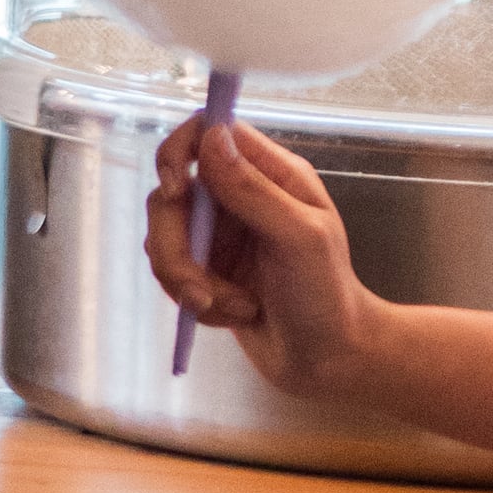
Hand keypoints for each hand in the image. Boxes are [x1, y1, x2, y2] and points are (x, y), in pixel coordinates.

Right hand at [146, 105, 382, 405]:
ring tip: (230, 308)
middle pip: (170, 194)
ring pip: (163, 239)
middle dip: (176, 248)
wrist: (329, 360)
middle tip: (199, 290)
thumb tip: (211, 137)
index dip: (178, 152)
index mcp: (271, 174)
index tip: (175, 191)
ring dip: (189, 282)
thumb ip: (253, 189)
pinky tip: (236, 315)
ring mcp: (220, 235)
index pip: (208, 132)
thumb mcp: (299, 238)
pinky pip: (172, 275)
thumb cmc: (327, 296)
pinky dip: (198, 302)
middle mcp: (239, 196)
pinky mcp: (206, 271)